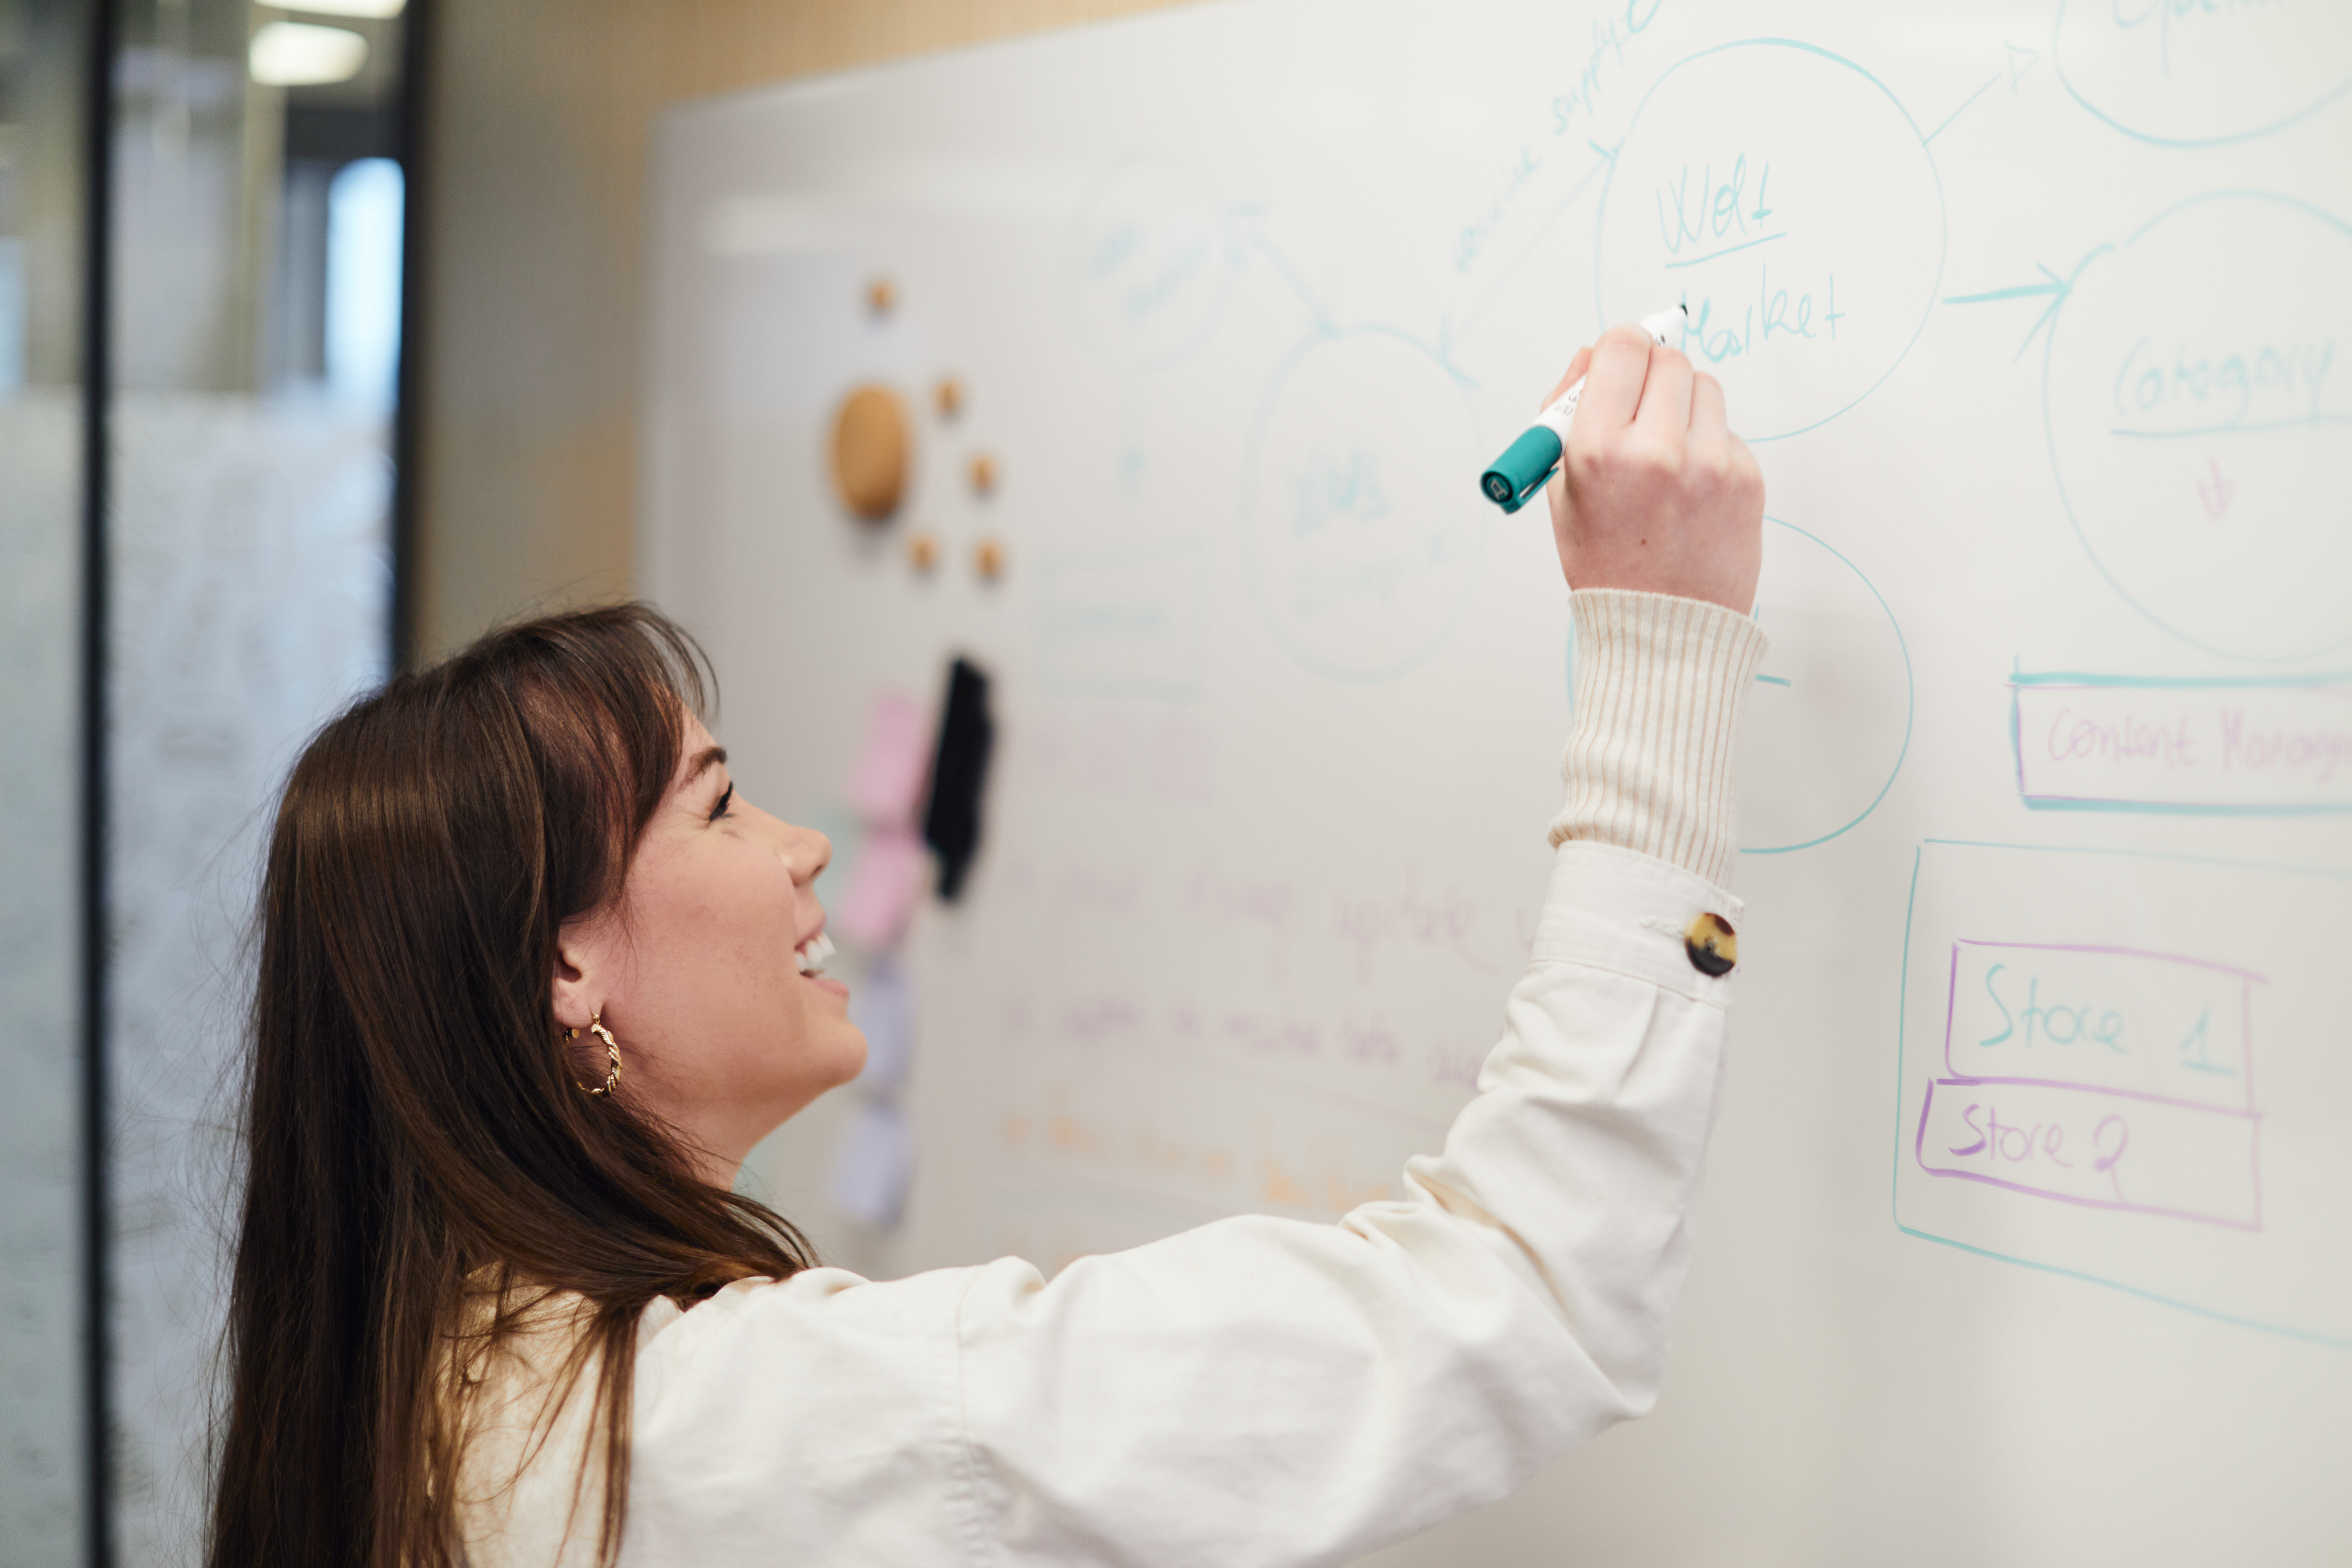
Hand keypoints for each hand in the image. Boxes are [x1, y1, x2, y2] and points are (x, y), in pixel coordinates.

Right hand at [1542, 324, 1762, 613]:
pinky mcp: (1746, 478)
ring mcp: (1709, 464)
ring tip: (1667, 452)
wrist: (1661, 632)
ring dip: (1684, 404)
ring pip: (1704, 386)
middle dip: (1651, 374)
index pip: (1621, 347)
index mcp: (1599, 450)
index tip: (1619, 363)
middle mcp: (1657, 450)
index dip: (1619, 349)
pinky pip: (1727, 430)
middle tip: (1641, 408)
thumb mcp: (1564, 490)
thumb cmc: (1606, 563)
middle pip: (1667, 359)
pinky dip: (1708, 444)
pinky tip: (1690, 486)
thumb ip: (1571, 413)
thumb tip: (1594, 354)